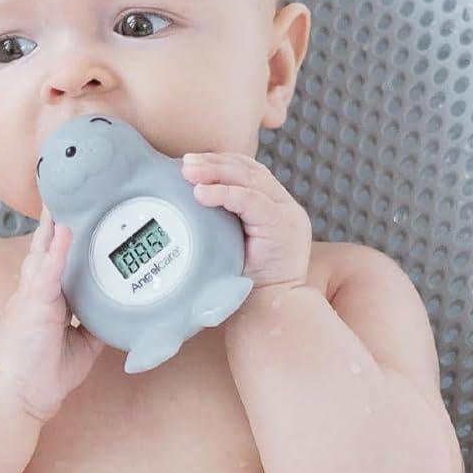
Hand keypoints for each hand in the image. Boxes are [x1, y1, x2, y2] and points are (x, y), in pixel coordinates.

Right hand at [0, 205, 106, 419]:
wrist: (21, 393)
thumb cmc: (44, 369)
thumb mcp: (82, 340)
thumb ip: (97, 322)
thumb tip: (121, 313)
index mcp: (46, 292)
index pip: (57, 252)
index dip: (65, 228)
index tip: (75, 203)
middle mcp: (37, 286)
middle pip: (48, 240)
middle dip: (57, 211)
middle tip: (67, 178)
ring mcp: (34, 293)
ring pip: (45, 248)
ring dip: (56, 220)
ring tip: (64, 190)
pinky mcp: (34, 305)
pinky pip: (46, 273)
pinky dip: (56, 251)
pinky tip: (64, 230)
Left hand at [181, 151, 311, 291]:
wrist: (272, 311)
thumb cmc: (248, 284)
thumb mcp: (231, 244)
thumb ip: (220, 223)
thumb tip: (185, 204)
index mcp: (274, 207)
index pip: (248, 171)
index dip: (220, 161)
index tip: (191, 161)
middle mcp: (284, 206)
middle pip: (248, 170)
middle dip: (214, 163)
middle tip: (185, 164)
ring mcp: (288, 215)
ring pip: (251, 179)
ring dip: (216, 172)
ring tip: (189, 173)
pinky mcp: (284, 227)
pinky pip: (253, 201)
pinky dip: (226, 194)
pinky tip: (202, 194)